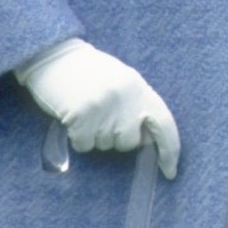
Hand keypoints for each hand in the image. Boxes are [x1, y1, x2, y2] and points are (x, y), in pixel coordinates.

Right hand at [16, 39, 180, 178]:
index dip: (170, 149)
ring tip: (86, 110)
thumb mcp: (122, 82)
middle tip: (101, 116)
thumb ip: (137, 106)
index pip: (165, 122)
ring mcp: (104, 105)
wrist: (56, 56)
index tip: (170, 171)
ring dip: (95, 135)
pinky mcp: (82, 114)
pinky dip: (77, 138)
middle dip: (116, 138)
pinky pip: (84, 145)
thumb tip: (147, 139)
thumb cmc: (89, 73)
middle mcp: (126, 97)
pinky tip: (73, 117)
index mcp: (139, 87)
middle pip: (129, 142)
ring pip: (105, 145)